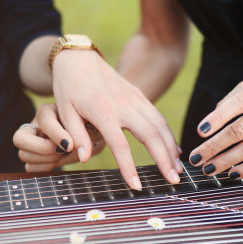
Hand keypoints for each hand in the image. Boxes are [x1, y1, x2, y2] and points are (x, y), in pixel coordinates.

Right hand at [13, 104, 104, 171]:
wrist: (91, 133)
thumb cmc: (90, 126)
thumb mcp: (90, 125)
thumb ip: (85, 135)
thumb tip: (81, 154)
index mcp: (47, 111)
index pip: (43, 120)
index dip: (55, 134)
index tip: (70, 146)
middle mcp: (35, 125)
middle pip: (19, 139)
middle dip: (42, 149)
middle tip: (63, 151)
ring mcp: (31, 142)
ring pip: (23, 155)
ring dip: (46, 160)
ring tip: (64, 155)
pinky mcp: (34, 156)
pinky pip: (29, 167)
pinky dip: (44, 168)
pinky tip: (59, 160)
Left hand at [37, 50, 181, 189]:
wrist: (79, 57)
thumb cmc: (68, 87)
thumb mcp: (64, 111)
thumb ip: (76, 135)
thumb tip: (84, 159)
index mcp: (102, 111)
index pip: (119, 144)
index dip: (129, 167)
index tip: (137, 186)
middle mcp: (123, 104)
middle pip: (150, 134)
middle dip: (164, 159)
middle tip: (173, 181)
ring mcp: (134, 98)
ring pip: (159, 124)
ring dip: (171, 148)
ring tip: (177, 169)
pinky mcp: (139, 95)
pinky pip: (158, 116)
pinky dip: (168, 134)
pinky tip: (173, 149)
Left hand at [187, 76, 242, 178]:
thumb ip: (233, 99)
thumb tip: (212, 119)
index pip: (237, 103)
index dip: (218, 118)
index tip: (201, 131)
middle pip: (240, 130)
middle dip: (215, 146)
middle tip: (196, 157)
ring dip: (227, 161)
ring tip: (209, 168)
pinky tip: (233, 174)